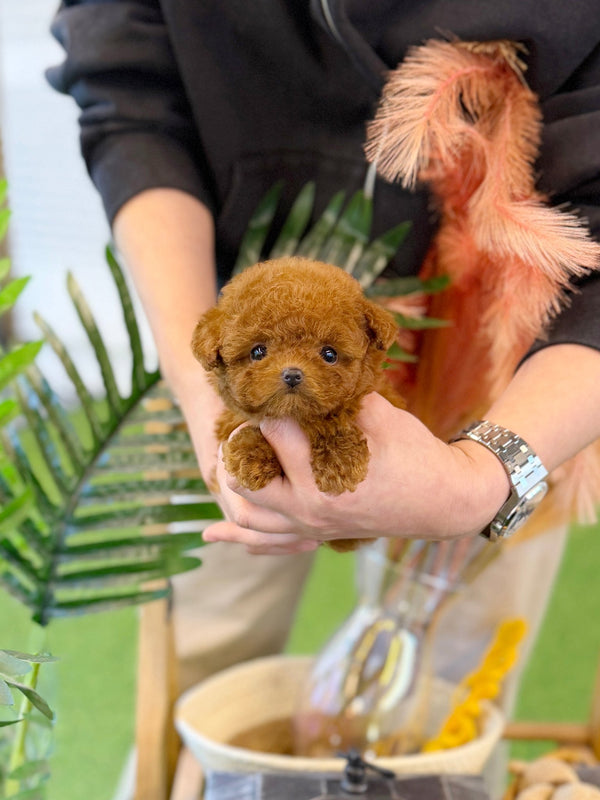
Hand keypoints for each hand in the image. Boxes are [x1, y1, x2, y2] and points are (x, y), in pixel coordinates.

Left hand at [202, 393, 510, 553]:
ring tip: (227, 464)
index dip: (271, 405)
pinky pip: (267, 545)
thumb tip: (313, 371)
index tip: (271, 389)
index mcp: (322, 477)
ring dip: (234, 489)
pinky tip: (214, 534)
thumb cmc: (417, 457)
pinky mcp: (316, 536)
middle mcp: (308, 509)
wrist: (446, 501)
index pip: (274, 433)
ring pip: (248, 519)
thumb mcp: (380, 417)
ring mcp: (310, 528)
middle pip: (245, 478)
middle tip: (250, 425)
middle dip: (241, 447)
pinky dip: (239, 538)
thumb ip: (342, 395)